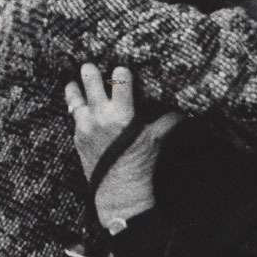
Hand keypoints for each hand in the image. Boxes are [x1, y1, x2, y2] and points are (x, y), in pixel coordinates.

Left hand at [65, 64, 180, 226]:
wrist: (119, 190)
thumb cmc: (140, 164)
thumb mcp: (155, 140)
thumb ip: (167, 122)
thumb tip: (184, 112)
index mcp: (121, 114)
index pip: (120, 80)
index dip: (121, 71)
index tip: (122, 68)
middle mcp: (100, 116)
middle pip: (90, 81)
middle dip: (90, 71)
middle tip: (90, 65)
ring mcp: (85, 125)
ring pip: (74, 96)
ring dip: (75, 88)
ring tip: (75, 82)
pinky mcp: (76, 136)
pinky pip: (73, 116)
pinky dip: (75, 108)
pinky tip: (76, 103)